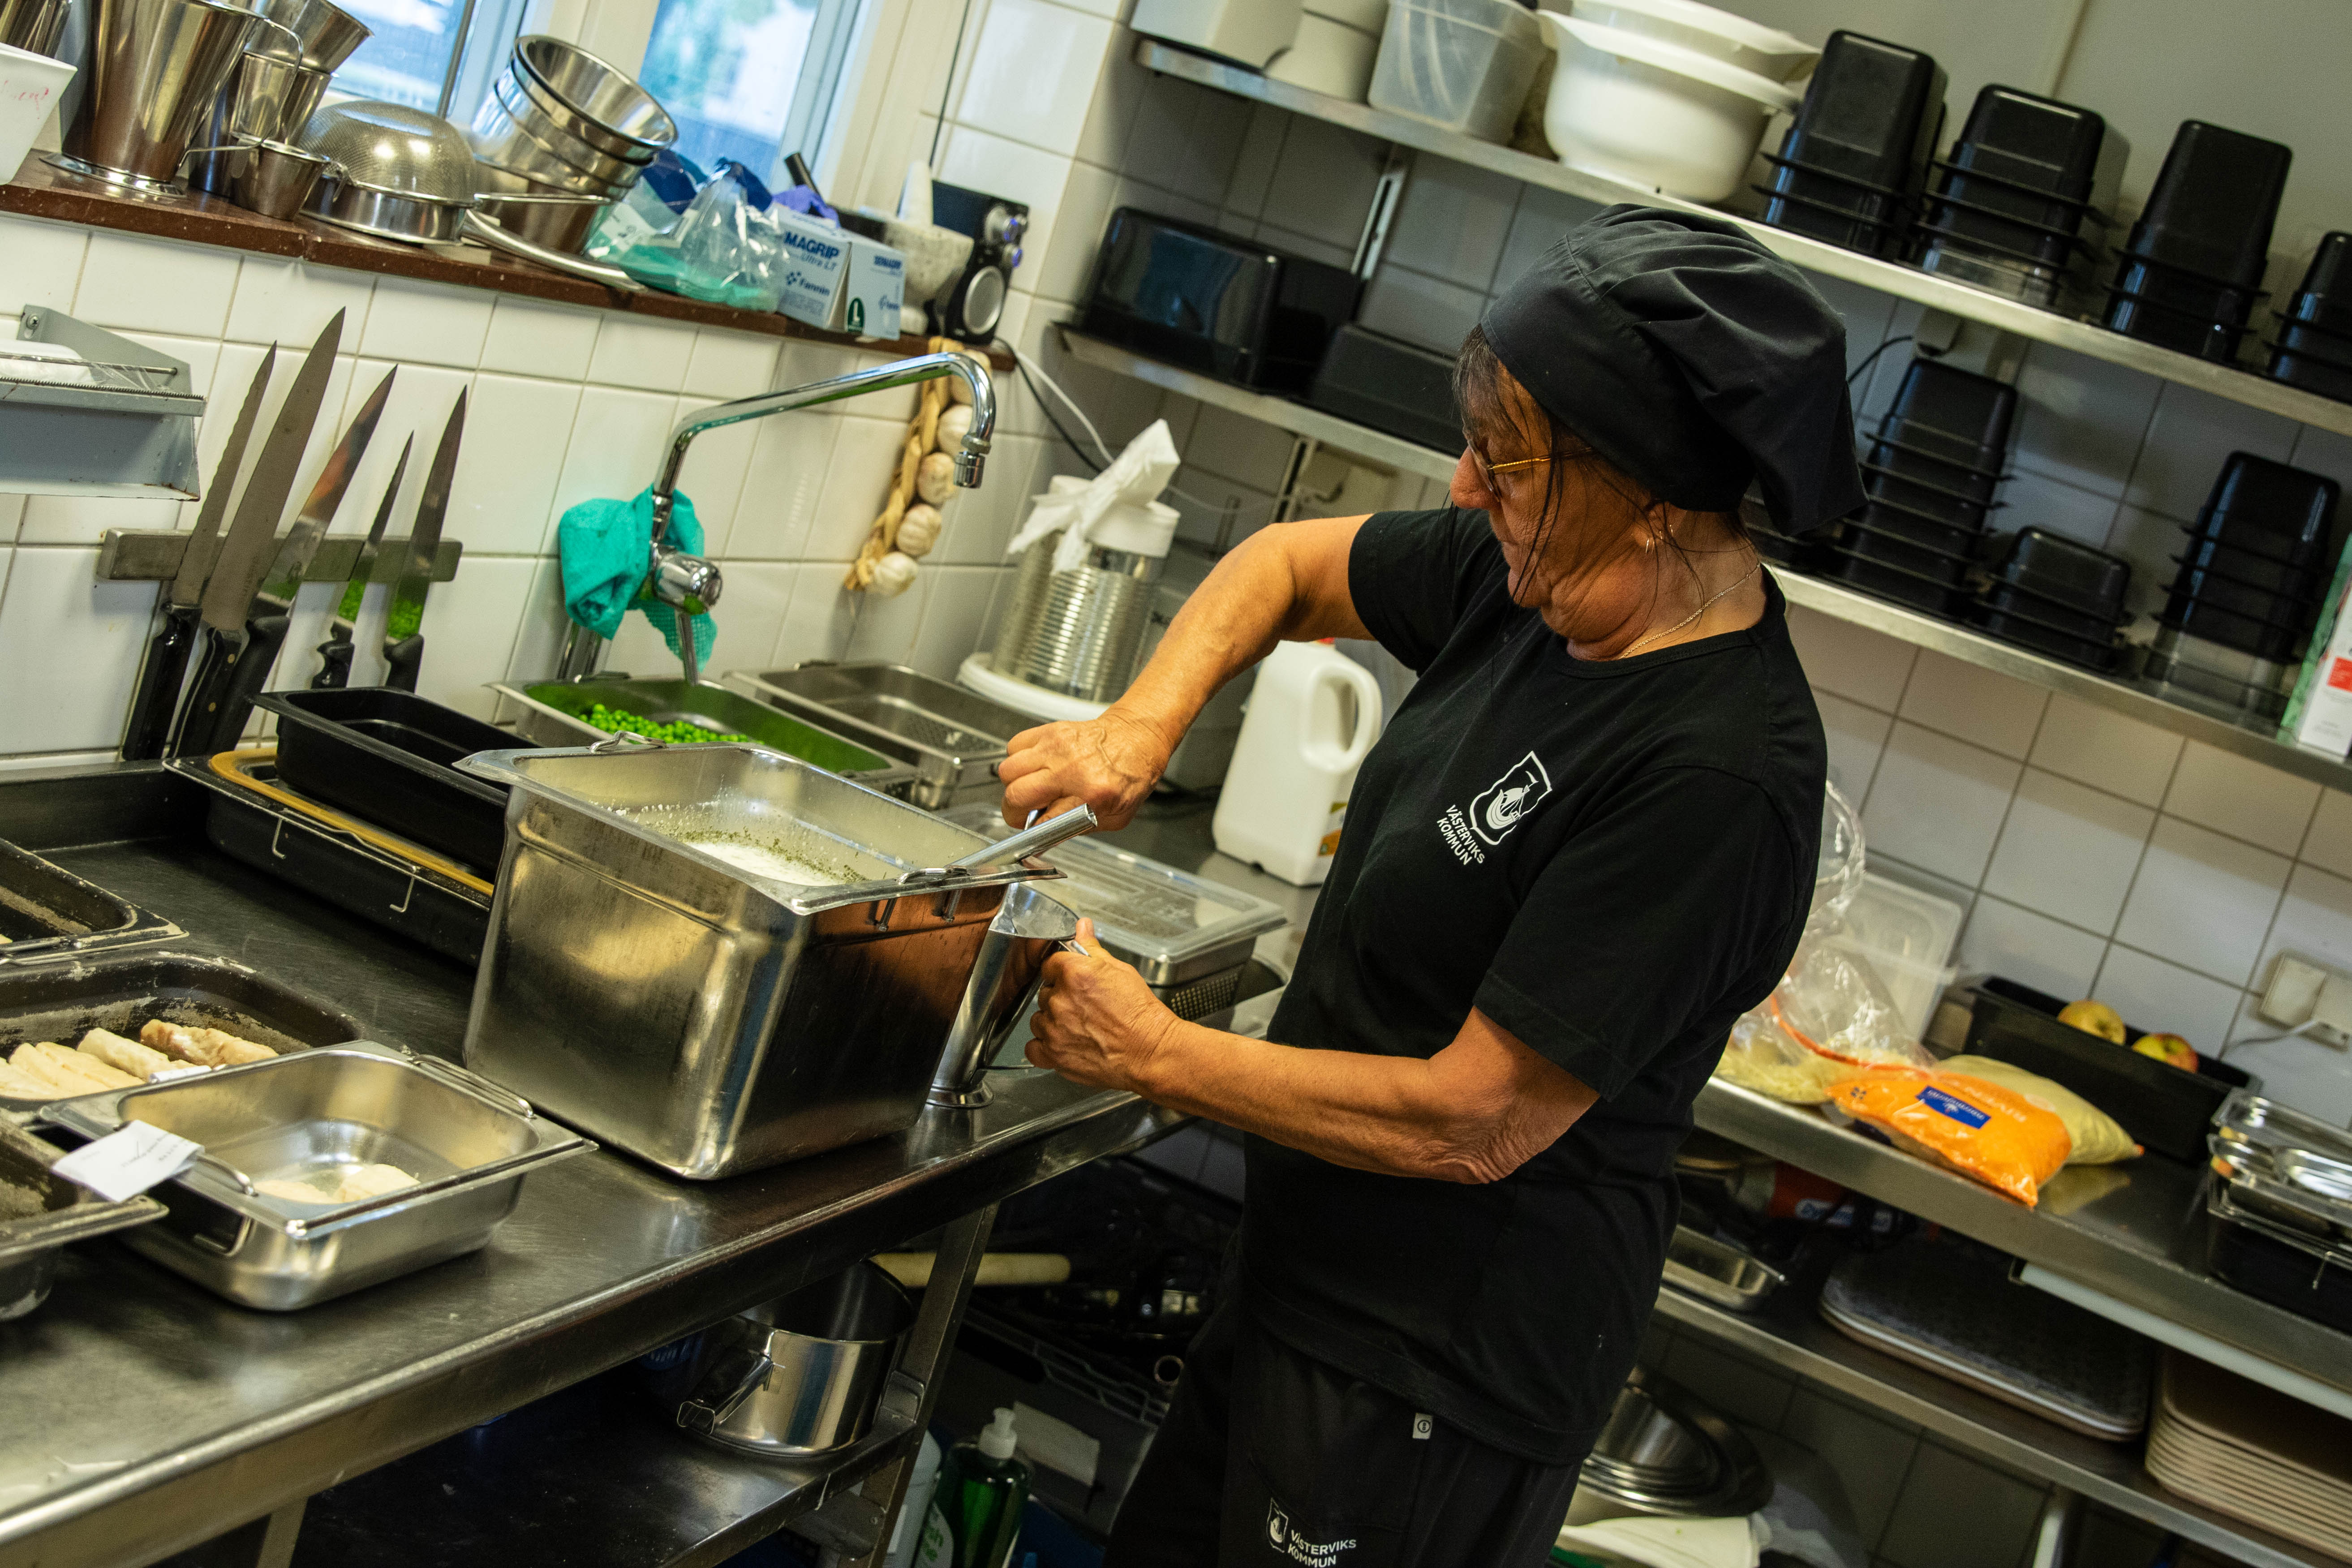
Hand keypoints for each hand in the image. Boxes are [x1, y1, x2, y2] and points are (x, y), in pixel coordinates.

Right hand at [997, 708, 1172, 829]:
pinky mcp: (1050, 731)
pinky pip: (1014, 747)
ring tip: (1031, 787)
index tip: (1031, 830)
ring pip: (1008, 770)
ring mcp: (1057, 747)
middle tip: (1025, 811)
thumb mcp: (1116, 817)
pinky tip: (1034, 765)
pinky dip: (1018, 759)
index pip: (1043, 820)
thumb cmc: (1130, 774)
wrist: (1137, 737)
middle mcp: (1071, 769)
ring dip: (1014, 783)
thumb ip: (1078, 829)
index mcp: (1092, 794)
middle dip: (1014, 810)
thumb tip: (1044, 838)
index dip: (1032, 829)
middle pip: (1016, 795)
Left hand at [1027, 919, 1181, 1093]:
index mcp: (1074, 974)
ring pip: (1038, 1019)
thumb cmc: (1140, 1014)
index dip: (1063, 971)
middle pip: (1045, 992)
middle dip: (1061, 997)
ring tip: (1078, 1026)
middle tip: (1084, 1006)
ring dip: (1052, 1021)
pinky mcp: (1054, 1055)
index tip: (1073, 980)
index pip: (1051, 963)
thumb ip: (1092, 948)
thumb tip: (1082, 927)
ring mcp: (1054, 1029)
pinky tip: (1063, 1043)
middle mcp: (1060, 1000)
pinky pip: (1033, 1048)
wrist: (1151, 1051)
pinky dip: (1044, 1047)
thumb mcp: (1120, 971)